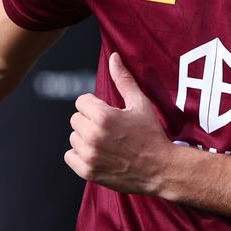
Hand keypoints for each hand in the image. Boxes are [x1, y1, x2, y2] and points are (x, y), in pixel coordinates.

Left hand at [65, 52, 173, 194]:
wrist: (160, 169)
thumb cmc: (151, 134)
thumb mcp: (140, 104)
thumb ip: (123, 80)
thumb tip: (113, 57)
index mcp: (103, 116)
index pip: (81, 102)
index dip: (94, 105)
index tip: (107, 113)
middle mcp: (93, 136)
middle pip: (75, 119)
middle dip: (89, 121)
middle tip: (108, 128)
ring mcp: (89, 155)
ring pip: (73, 138)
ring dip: (85, 138)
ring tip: (105, 142)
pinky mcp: (88, 172)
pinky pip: (70, 157)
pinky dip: (80, 156)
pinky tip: (97, 154)